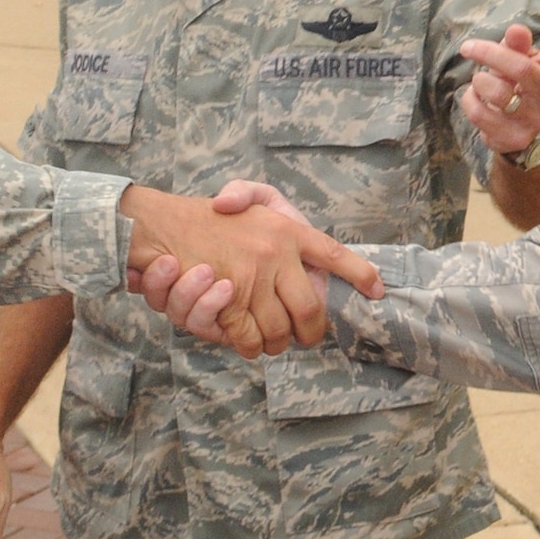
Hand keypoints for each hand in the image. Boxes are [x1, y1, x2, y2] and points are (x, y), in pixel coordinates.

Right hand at [119, 182, 381, 358]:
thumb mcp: (242, 194)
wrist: (161, 226)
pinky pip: (251, 337)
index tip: (378, 291)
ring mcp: (253, 278)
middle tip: (306, 336)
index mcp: (288, 226)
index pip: (335, 254)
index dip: (359, 275)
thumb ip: (250, 192)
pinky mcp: (229, 301)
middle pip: (313, 308)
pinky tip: (252, 341)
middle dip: (313, 331)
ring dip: (281, 342)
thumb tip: (235, 204)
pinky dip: (252, 345)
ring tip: (278, 340)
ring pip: (283, 329)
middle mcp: (276, 251)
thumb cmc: (207, 216)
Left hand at [459, 26, 539, 155]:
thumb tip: (516, 30)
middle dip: (489, 53)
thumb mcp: (525, 61)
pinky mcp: (512, 140)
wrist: (522, 128)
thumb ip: (519, 45)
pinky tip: (476, 98)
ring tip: (481, 81)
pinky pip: (479, 113)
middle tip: (469, 47)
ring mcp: (533, 124)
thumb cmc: (524, 84)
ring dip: (478, 80)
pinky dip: (469, 99)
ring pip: (495, 91)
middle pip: (520, 68)